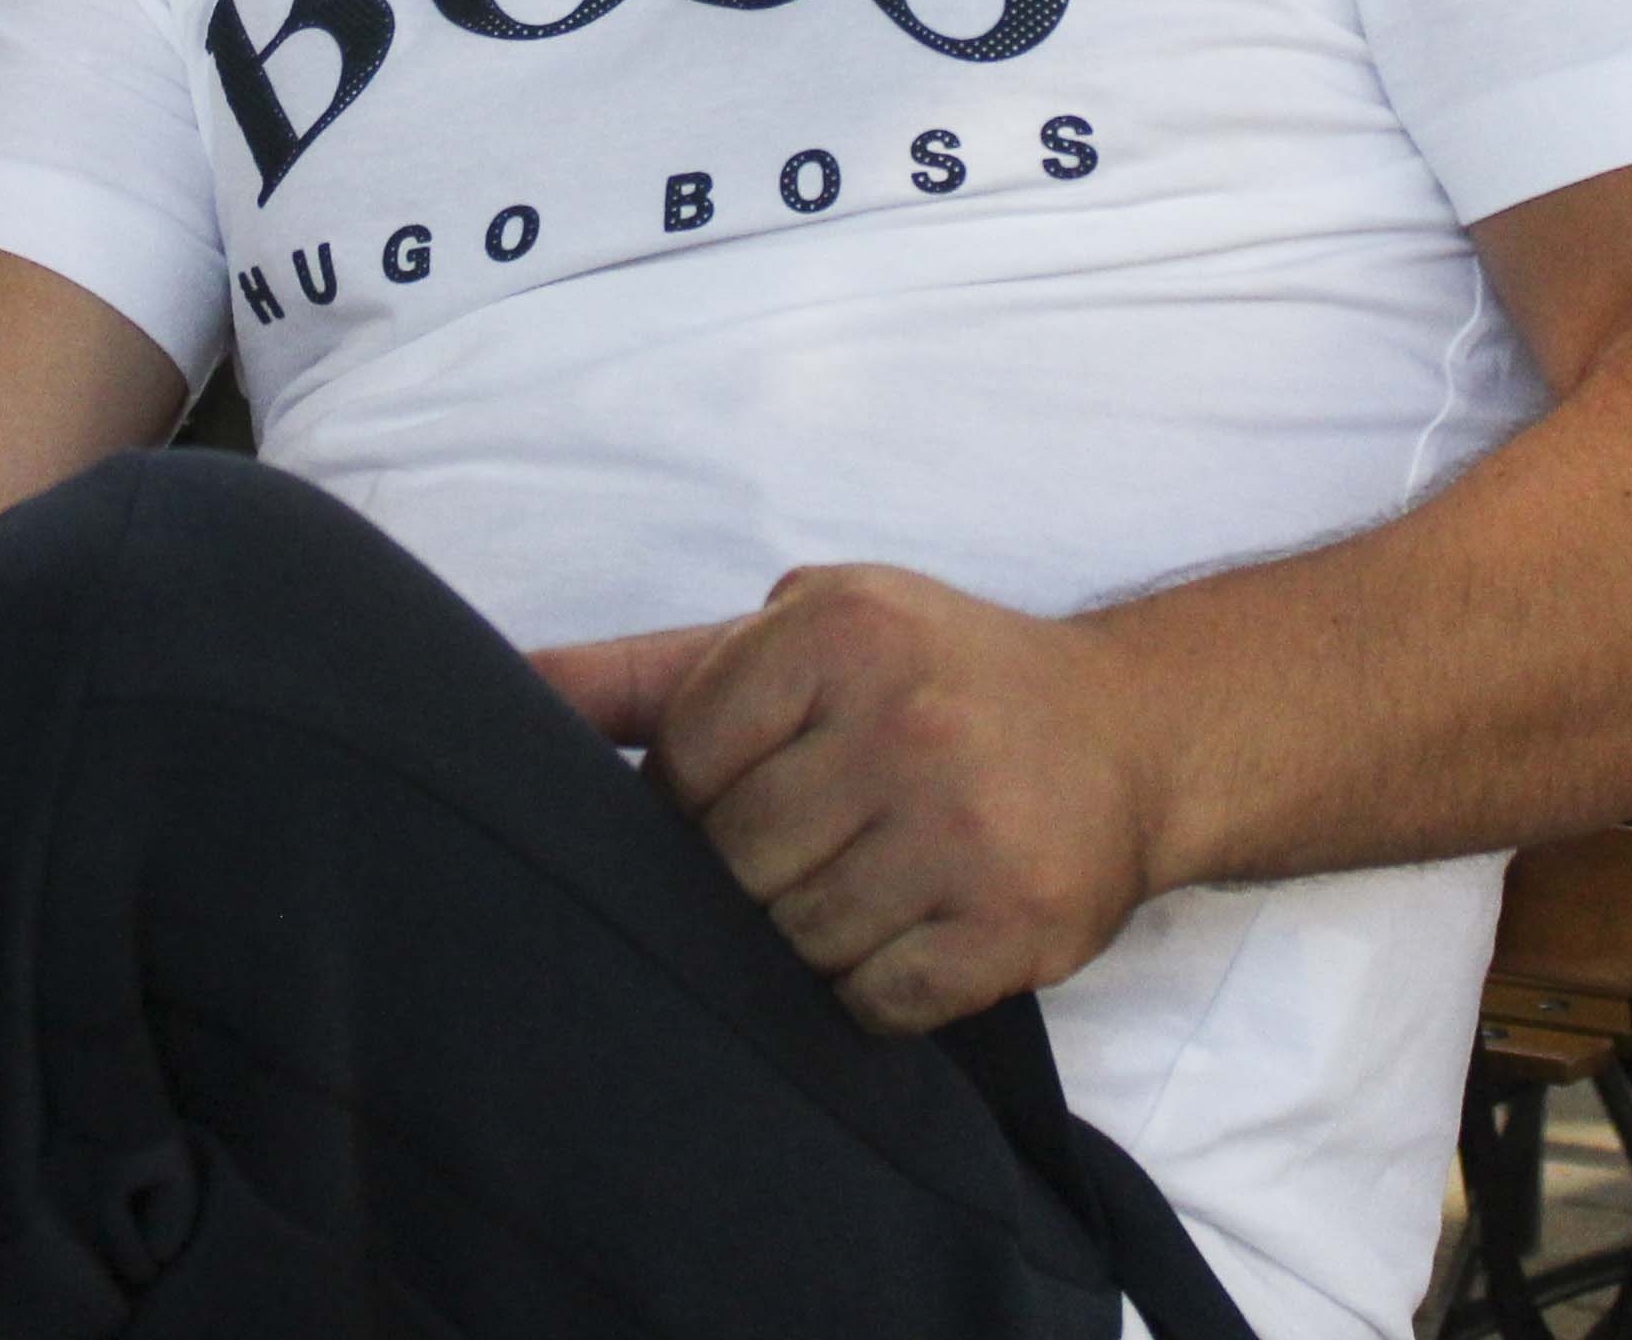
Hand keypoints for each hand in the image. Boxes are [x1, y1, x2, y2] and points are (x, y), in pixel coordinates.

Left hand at [531, 565, 1159, 1034]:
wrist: (1134, 731)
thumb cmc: (938, 678)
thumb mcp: (806, 632)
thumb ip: (650, 674)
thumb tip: (497, 686)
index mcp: (839, 628)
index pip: (681, 764)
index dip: (690, 803)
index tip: (744, 792)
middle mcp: (905, 719)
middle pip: (732, 861)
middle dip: (747, 874)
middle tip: (806, 847)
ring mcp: (964, 827)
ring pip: (794, 940)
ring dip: (808, 934)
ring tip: (862, 881)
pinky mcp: (1012, 924)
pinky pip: (872, 1003)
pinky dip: (871, 988)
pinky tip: (908, 930)